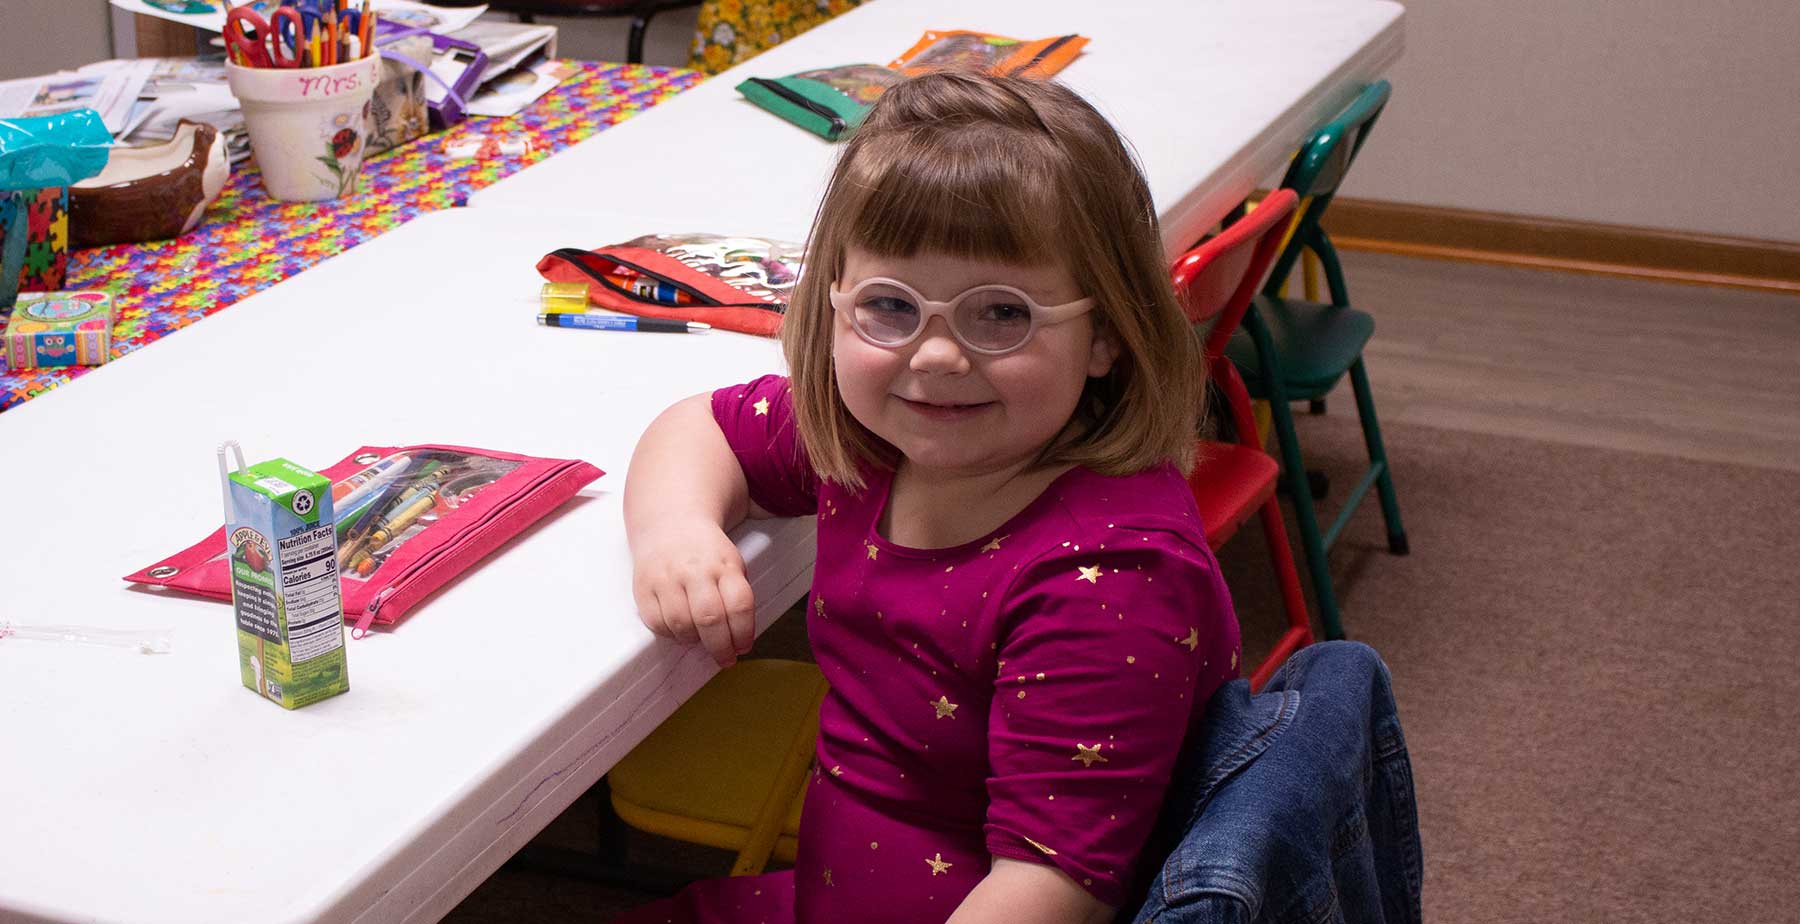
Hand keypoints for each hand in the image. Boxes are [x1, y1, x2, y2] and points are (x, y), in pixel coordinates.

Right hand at [631, 520, 757, 666]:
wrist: (669, 520)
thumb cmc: (705, 551)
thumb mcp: (732, 563)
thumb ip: (737, 595)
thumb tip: (740, 637)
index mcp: (724, 564)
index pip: (739, 604)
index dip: (743, 633)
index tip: (743, 646)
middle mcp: (695, 570)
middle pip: (710, 619)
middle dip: (720, 647)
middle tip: (725, 658)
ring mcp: (667, 578)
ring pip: (682, 625)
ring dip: (694, 641)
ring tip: (700, 638)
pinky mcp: (644, 587)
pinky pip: (657, 623)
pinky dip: (670, 634)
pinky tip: (679, 629)